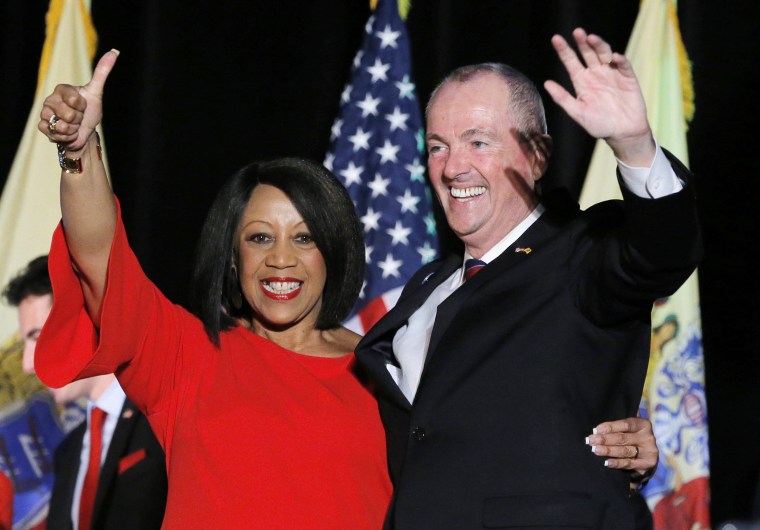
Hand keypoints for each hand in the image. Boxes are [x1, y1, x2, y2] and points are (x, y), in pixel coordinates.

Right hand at [38, 50, 118, 151]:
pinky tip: (65, 132)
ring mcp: (45, 113)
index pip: (74, 100)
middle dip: (77, 119)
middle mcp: (50, 99)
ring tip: (72, 125)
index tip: (83, 106)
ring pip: (62, 125)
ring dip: (72, 129)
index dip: (82, 106)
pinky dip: (65, 136)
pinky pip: (54, 132)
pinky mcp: (42, 126)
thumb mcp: (96, 93)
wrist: (85, 132)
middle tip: (78, 117)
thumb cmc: (90, 111)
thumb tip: (114, 51)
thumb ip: (102, 72)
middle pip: (68, 114)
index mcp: (62, 89)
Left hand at [543, 28, 654, 165]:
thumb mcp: (578, 112)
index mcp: (582, 82)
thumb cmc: (598, 125)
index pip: (571, 62)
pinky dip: (619, 60)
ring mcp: (612, 74)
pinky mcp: (627, 77)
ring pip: (604, 54)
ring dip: (599, 45)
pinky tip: (613, 57)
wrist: (622, 133)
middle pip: (588, 53)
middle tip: (577, 32)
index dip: (564, 50)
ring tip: (592, 39)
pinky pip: (623, 65)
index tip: (556, 39)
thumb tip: (546, 83)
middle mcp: (596, 75)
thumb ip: (563, 98)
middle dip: (582, 42)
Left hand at [586, 417, 657, 486]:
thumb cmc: (632, 438)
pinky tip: (606, 462)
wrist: (647, 456)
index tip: (596, 430)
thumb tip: (597, 430)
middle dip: (605, 439)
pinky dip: (616, 463)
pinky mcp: (647, 464)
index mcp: (643, 425)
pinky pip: (628, 463)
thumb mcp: (628, 429)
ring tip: (596, 450)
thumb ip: (617, 427)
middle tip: (591, 440)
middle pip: (623, 438)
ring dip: (608, 450)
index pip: (625, 424)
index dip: (610, 427)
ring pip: (625, 451)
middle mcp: (648, 437)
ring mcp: (649, 452)